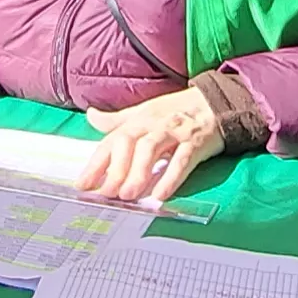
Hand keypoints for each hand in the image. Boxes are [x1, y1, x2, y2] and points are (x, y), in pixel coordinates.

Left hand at [79, 88, 228, 206]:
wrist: (215, 102)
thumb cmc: (176, 110)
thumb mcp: (144, 111)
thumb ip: (117, 120)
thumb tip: (90, 116)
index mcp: (138, 119)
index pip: (112, 140)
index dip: (96, 163)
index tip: (82, 185)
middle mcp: (153, 124)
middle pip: (129, 144)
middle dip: (116, 170)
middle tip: (107, 194)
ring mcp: (175, 132)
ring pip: (151, 150)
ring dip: (138, 173)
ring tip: (128, 195)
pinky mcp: (196, 143)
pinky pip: (182, 160)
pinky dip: (170, 177)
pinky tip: (160, 195)